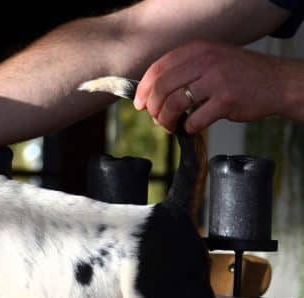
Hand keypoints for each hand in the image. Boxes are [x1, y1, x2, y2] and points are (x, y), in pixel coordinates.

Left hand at [133, 41, 283, 133]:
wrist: (277, 83)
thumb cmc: (239, 76)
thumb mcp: (211, 60)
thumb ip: (184, 71)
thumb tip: (151, 95)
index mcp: (198, 50)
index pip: (158, 69)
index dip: (144, 89)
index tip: (139, 104)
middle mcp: (206, 61)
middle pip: (162, 88)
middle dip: (153, 108)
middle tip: (156, 119)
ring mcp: (217, 80)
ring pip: (174, 104)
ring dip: (167, 121)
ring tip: (171, 126)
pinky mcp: (226, 100)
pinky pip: (195, 120)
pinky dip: (187, 128)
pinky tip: (190, 128)